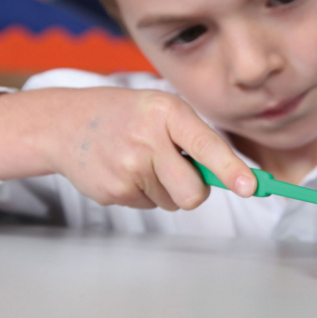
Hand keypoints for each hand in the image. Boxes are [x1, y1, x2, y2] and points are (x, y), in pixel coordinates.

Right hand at [3, 87, 256, 210]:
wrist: (65, 124)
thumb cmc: (129, 116)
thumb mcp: (164, 111)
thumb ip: (198, 140)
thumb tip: (237, 179)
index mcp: (167, 112)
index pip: (207, 145)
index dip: (231, 169)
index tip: (250, 187)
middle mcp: (148, 139)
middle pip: (193, 193)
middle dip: (194, 191)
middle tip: (178, 171)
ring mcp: (128, 167)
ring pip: (172, 202)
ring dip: (165, 189)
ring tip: (142, 161)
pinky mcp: (113, 191)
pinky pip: (149, 206)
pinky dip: (143, 193)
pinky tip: (125, 170)